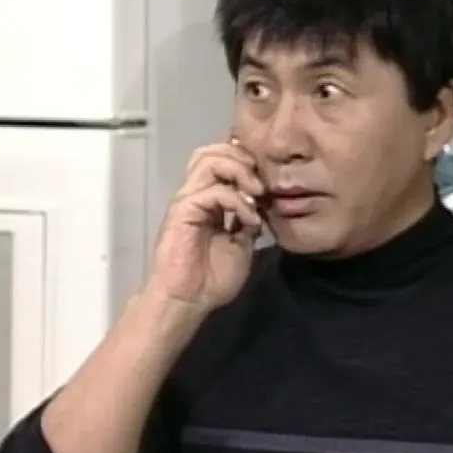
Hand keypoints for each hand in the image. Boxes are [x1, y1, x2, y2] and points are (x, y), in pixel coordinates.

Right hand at [146, 138, 264, 314]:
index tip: (269, 180)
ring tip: (257, 193)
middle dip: (243, 158)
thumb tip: (261, 203)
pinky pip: (212, 191)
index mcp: (209, 200)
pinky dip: (237, 201)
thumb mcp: (242, 245)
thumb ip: (248, 220)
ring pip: (209, 160)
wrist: (188, 301)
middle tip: (263, 183)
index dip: (246, 161)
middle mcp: (196, 193)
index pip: (223, 161)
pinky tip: (250, 220)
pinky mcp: (183, 210)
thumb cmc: (211, 279)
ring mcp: (188, 200)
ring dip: (239, 171)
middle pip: (213, 151)